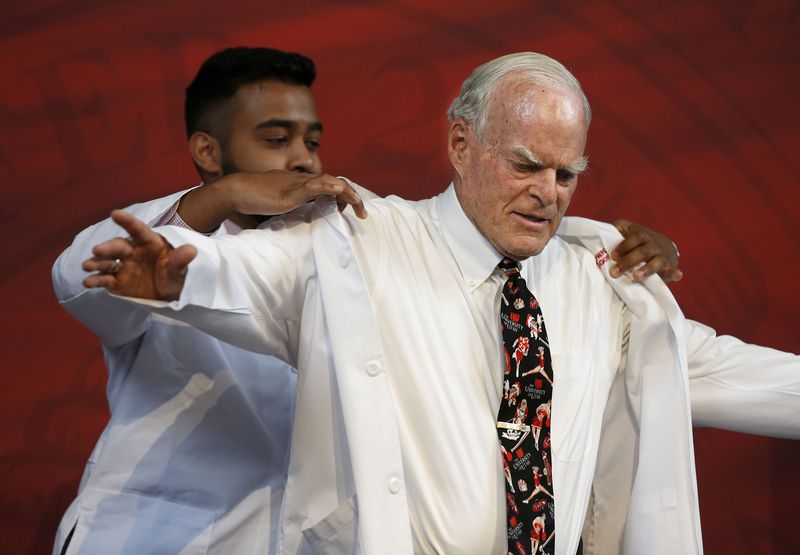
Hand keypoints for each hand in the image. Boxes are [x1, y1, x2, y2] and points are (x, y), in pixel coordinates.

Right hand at [82, 210, 196, 299]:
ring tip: (87, 265)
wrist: (171, 294)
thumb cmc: (176, 275)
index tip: (114, 213)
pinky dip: (96, 280)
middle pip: (118, 247)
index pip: (138, 230)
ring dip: (96, 263)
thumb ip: (181, 260)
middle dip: (107, 248)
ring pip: (107, 262)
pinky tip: (87, 282)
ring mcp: (124, 267)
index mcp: (149, 243)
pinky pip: (105, 280)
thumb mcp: (181, 269)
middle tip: (97, 250)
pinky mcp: (118, 282)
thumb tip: (192, 250)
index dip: (126, 221)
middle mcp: (133, 252)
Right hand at [179, 171, 367, 232]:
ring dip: (348, 194)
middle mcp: (304, 181)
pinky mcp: (291, 191)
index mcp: (303, 185)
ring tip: (359, 205)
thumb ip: (296, 210)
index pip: (330, 186)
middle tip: (363, 213)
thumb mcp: (282, 205)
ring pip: (330, 183)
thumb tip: (305, 223)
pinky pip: (314, 186)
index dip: (344, 196)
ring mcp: (298, 185)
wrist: (239, 191)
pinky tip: (339, 191)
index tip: (351, 211)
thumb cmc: (257, 199)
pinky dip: (329, 187)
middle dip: (353, 197)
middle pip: (336, 184)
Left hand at [610, 219, 682, 282]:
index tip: (613, 257)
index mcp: (642, 235)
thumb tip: (597, 234)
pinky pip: (673, 270)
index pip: (634, 237)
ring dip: (647, 269)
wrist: (664, 245)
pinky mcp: (669, 268)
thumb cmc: (638, 241)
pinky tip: (677, 275)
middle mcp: (653, 244)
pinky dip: (674, 273)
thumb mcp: (627, 232)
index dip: (623, 247)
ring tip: (636, 277)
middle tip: (615, 272)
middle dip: (628, 261)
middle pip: (643, 251)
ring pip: (656, 261)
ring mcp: (662, 256)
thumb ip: (613, 231)